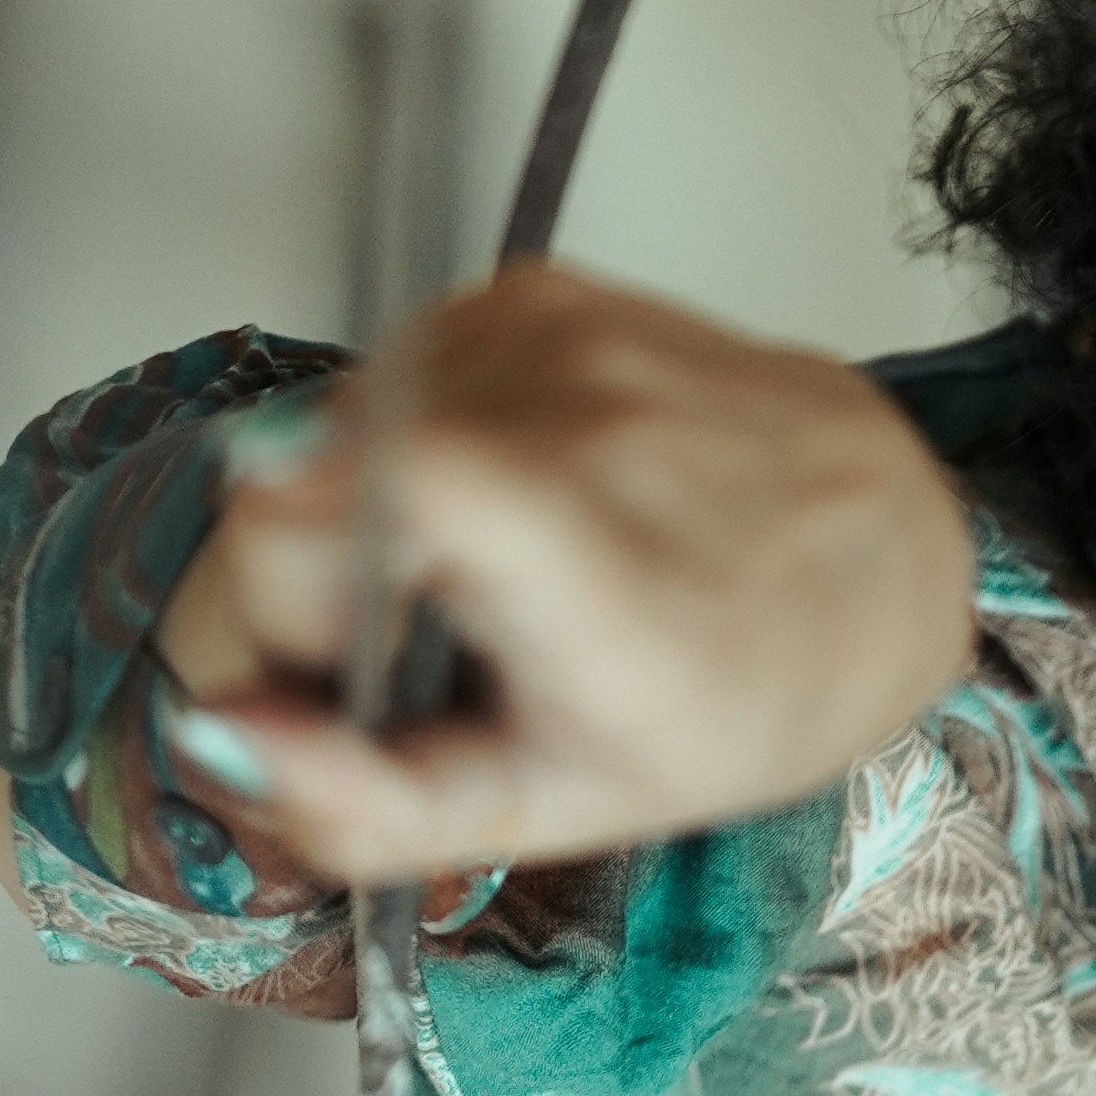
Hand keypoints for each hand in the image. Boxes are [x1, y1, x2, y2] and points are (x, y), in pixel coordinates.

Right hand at [150, 264, 977, 884]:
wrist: (873, 551)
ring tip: (484, 583)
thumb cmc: (734, 694)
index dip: (275, 605)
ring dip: (360, 521)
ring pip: (328, 434)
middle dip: (309, 589)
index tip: (340, 677)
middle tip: (427, 657)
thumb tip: (222, 743)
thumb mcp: (565, 804)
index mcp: (587, 564)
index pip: (315, 512)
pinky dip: (411, 455)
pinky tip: (509, 505)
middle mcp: (570, 420)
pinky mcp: (532, 290)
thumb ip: (379, 802)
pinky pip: (392, 386)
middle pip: (290, 486)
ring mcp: (549, 335)